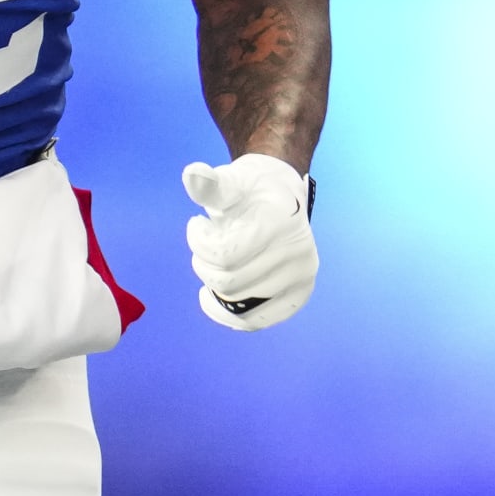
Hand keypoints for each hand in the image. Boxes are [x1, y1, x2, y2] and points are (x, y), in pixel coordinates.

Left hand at [183, 154, 316, 331]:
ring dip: (213, 285)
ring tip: (215, 261)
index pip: (224, 254)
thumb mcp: (231, 181)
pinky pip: (255, 321)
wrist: (283, 197)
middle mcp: (299, 252)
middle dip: (204, 264)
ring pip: (237, 303)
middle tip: (204, 244)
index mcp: (281, 223)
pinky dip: (227, 315)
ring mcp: (302, 277)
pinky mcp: (299, 296)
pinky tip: (211, 297)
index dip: (198, 241)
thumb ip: (211, 185)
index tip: (197, 223)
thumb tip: (192, 174)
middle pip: (228, 281)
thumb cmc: (251, 190)